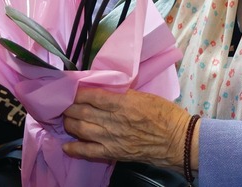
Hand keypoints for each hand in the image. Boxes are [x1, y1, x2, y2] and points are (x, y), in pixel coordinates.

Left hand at [62, 87, 190, 168]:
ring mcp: (112, 137)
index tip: (69, 88)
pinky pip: (89, 151)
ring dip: (69, 123)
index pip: (91, 95)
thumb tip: (105, 90)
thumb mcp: (144, 95)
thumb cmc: (166, 115)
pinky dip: (75, 148)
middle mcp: (113, 120)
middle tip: (62, 103)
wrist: (179, 141)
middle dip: (68, 107)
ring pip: (81, 128)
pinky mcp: (114, 152)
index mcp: (122, 102)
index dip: (76, 91)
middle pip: (81, 111)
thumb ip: (122, 94)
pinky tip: (67, 145)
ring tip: (65, 119)